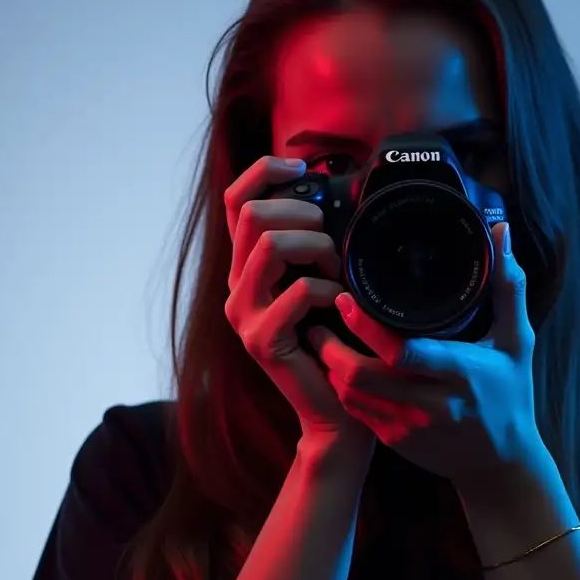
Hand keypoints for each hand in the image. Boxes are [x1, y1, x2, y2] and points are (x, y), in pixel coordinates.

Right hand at [223, 154, 375, 453]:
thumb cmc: (337, 345)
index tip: (302, 166)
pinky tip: (342, 306)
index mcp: (248, 268)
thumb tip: (335, 198)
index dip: (265, 170)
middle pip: (254, 214)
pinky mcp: (262, 340)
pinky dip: (329, 291)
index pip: (238, 200)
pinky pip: (298, 291)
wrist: (335, 412)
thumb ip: (316, 247)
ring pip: (271, 245)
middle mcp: (237, 287)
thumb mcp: (323, 283)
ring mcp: (245, 315)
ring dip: (318, 249)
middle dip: (304, 215)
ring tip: (338, 274)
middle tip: (334, 244)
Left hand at [306, 222, 541, 487]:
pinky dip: (341, 388)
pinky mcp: (395, 442)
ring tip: (321, 335)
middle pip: (362, 376)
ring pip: (351, 396)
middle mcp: (431, 404)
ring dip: (331, 367)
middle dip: (332, 347)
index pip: (402, 352)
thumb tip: (501, 231)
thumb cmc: (512, 395)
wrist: (502, 465)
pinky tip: (335, 366)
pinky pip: (356, 412)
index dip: (367, 326)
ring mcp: (409, 427)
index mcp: (460, 373)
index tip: (346, 299)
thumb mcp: (519, 342)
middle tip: (320, 314)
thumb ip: (509, 288)